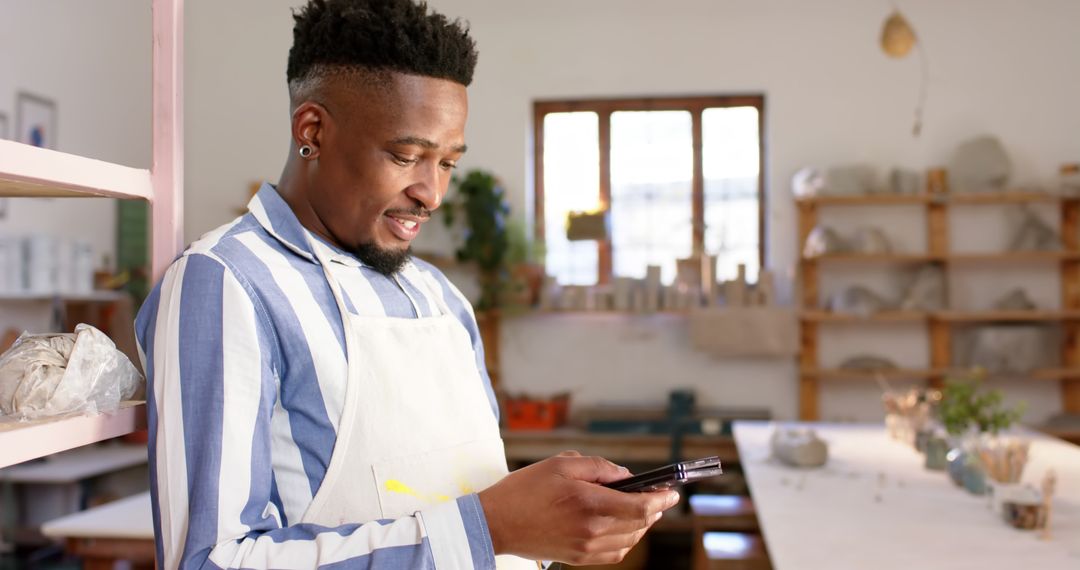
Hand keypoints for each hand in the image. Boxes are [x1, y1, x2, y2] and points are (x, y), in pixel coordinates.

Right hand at [478, 451, 679, 564]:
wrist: (496, 523)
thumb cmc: (525, 490)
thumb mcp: (561, 464)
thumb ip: (599, 467)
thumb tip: (624, 476)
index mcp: (589, 503)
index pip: (641, 506)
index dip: (662, 498)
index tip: (672, 491)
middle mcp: (592, 529)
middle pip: (639, 523)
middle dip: (655, 509)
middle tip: (660, 496)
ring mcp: (586, 547)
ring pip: (630, 540)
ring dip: (642, 525)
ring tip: (643, 509)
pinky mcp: (578, 558)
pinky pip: (614, 553)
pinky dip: (626, 541)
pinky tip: (624, 528)